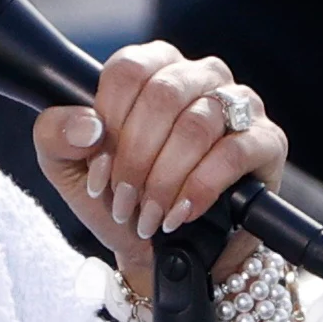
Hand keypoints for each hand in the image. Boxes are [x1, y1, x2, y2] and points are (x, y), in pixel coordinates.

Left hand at [31, 41, 289, 299]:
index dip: (109, 121)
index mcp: (151, 68)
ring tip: (150, 214)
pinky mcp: (267, 141)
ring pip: (197, 124)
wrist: (159, 253)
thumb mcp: (67, 168)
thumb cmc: (117, 200)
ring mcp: (238, 104)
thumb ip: (55, 137)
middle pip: (163, 95)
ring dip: (165, 178)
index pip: (128, 70)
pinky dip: (200, 187)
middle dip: (136, 158)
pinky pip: (233, 152)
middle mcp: (198, 76)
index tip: (99, 168)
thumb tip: (87, 126)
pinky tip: (181, 212)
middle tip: (125, 201)